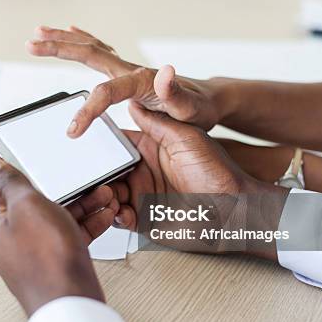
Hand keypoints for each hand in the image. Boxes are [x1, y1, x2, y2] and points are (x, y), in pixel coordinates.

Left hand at [0, 157, 117, 315]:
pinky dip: (87, 224)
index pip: (9, 188)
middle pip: (40, 202)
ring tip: (102, 195)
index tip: (48, 165)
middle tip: (85, 180)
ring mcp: (35, 251)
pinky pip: (70, 235)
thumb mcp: (27, 205)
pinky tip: (103, 216)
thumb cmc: (45, 260)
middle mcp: (13, 238)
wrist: (70, 301)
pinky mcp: (55, 261)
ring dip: (82, 205)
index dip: (32, 174)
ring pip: (59, 218)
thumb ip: (9, 181)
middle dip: (67, 190)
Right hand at [26, 25, 229, 134]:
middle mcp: (131, 70)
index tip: (72, 132)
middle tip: (31, 43)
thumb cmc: (199, 110)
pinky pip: (100, 52)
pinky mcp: (127, 73)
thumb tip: (164, 71)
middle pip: (89, 53)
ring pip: (91, 49)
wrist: (209, 100)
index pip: (106, 92)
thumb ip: (176, 94)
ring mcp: (128, 69)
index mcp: (142, 82)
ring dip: (64, 40)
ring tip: (39, 33)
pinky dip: (83, 41)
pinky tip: (72, 33)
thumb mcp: (192, 110)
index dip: (87, 111)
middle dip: (59, 48)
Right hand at [110, 103, 287, 258]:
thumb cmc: (219, 173)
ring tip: (108, 197)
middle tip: (94, 179)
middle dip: (98, 176)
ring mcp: (142, 195)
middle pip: (108, 172)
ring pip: (109, 195)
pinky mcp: (144, 218)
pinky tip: (119, 213)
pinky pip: (119, 218)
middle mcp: (143, 172)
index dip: (101, 147)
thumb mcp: (187, 138)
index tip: (88, 148)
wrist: (234, 209)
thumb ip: (158, 123)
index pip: (117, 145)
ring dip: (103, 197)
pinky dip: (114, 217)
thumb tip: (134, 103)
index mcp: (150, 148)